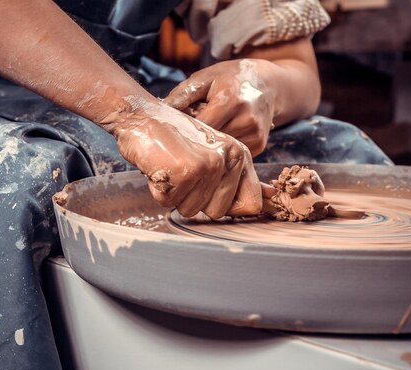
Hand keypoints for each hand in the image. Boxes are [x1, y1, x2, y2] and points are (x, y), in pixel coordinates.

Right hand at [106, 98, 261, 218]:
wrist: (141, 116)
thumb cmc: (173, 137)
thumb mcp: (211, 153)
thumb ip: (238, 177)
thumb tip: (269, 199)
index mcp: (240, 154)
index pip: (250, 204)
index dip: (228, 207)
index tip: (207, 190)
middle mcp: (229, 159)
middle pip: (216, 212)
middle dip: (194, 199)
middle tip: (183, 173)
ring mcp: (208, 165)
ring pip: (190, 210)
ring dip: (175, 194)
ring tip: (171, 167)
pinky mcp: (186, 172)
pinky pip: (169, 203)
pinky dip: (158, 190)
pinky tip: (159, 167)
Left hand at [164, 59, 275, 156]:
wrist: (269, 84)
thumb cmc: (231, 78)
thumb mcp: (206, 77)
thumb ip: (182, 94)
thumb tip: (160, 111)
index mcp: (230, 100)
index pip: (200, 126)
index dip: (185, 129)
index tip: (175, 128)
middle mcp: (246, 120)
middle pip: (210, 142)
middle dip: (196, 139)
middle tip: (189, 131)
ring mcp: (255, 135)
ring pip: (221, 151)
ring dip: (210, 146)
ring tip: (208, 130)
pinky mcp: (260, 145)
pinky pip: (234, 154)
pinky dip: (224, 148)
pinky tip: (222, 136)